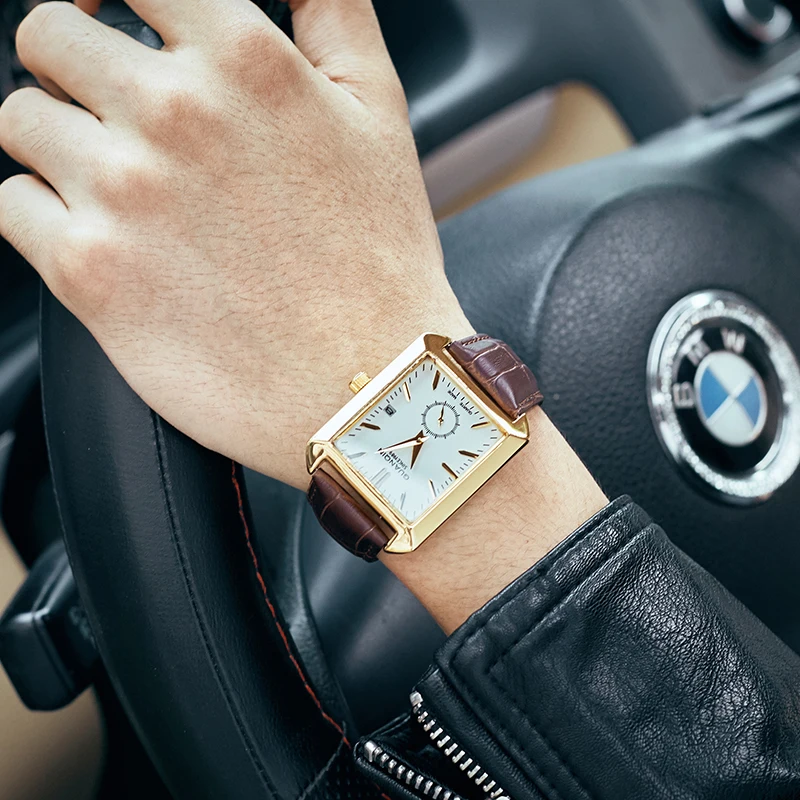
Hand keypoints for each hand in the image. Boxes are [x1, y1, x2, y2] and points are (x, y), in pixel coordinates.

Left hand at [0, 0, 471, 487]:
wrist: (368, 382)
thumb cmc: (379, 260)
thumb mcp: (379, 114)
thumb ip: (330, 11)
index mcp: (244, 61)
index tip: (116, 21)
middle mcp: (172, 114)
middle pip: (47, 35)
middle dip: (75, 67)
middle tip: (111, 112)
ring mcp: (120, 192)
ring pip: (18, 119)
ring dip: (55, 143)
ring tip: (114, 187)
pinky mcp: (87, 272)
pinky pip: (8, 206)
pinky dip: (41, 214)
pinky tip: (103, 237)